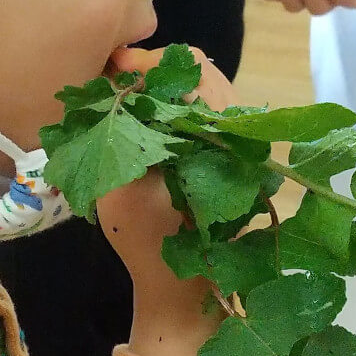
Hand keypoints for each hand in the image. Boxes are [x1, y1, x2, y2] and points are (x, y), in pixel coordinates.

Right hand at [96, 46, 235, 355]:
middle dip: (155, 72)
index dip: (149, 63)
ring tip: (127, 99)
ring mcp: (239, 148)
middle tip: (117, 81)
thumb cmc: (151, 243)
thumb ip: (117, 134)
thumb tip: (114, 88)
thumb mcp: (119, 187)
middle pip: (200, 74)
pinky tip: (145, 124)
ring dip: (164, 90)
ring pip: (203, 94)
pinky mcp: (231, 161)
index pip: (191, 70)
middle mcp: (241, 135)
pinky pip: (203, 117)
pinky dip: (173, 110)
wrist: (187, 292)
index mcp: (221, 136)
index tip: (115, 69)